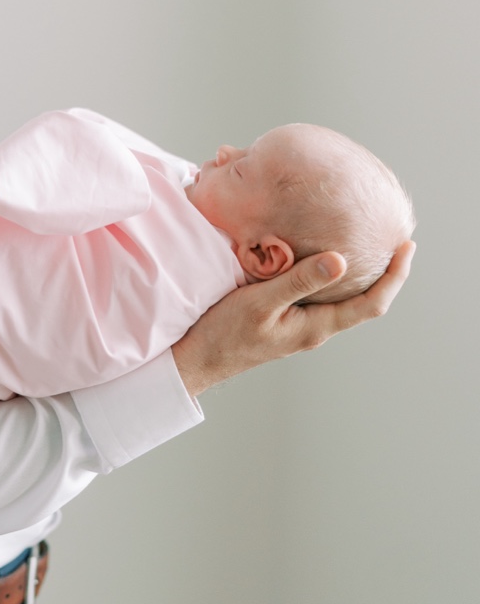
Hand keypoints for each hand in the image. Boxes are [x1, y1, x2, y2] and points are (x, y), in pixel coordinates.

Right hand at [170, 241, 415, 397]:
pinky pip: (320, 298)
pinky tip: (322, 262)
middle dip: (385, 275)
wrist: (196, 360)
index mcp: (317, 326)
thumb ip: (299, 281)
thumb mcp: (260, 303)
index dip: (395, 277)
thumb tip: (341, 260)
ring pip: (342, 300)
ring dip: (359, 277)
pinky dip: (331, 279)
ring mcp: (301, 326)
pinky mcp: (286, 321)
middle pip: (364, 302)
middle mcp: (315, 328)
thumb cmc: (224, 334)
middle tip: (395, 243)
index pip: (372, 304)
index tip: (407, 248)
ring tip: (367, 248)